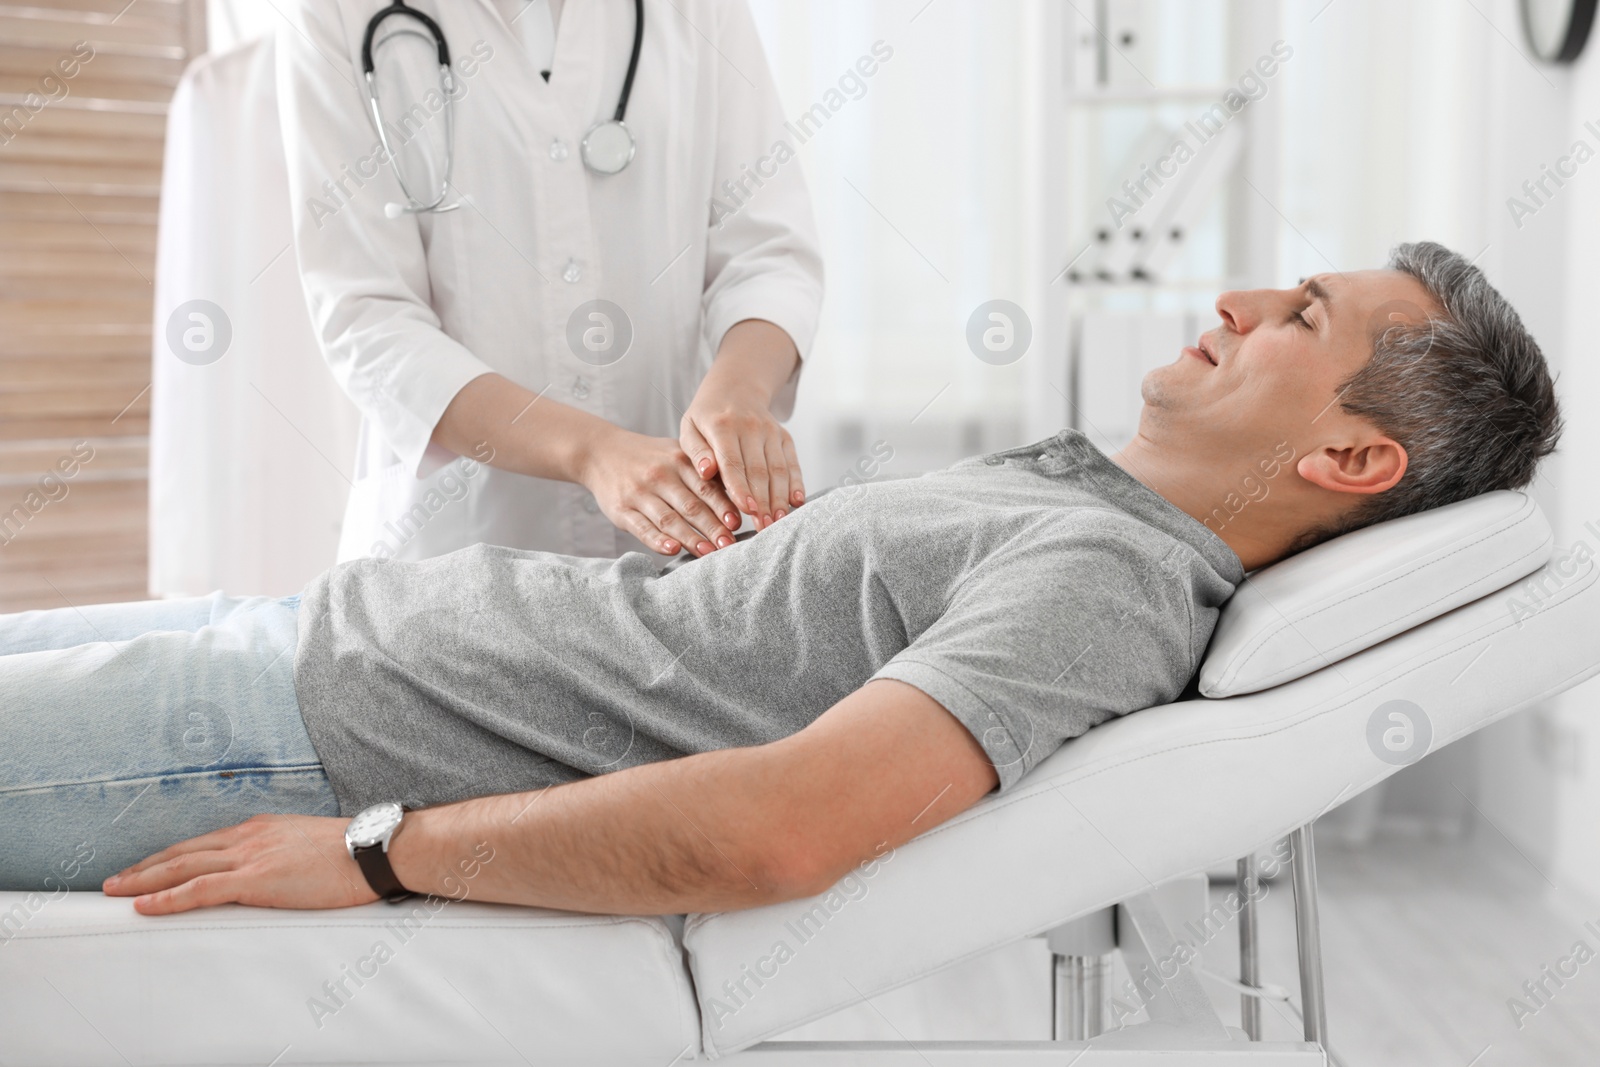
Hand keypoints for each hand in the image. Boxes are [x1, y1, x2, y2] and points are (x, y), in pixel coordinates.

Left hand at [101, 814, 377, 914]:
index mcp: (262, 828)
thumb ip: (282, 853)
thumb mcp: (308, 845)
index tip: (148, 867)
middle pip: (184, 851)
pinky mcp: (257, 878)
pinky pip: (200, 889)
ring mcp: (251, 855)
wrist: (375, 850)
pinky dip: (168, 897)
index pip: (204, 843)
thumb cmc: (353, 852)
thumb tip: (274, 870)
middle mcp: (249, 836)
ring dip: (144, 880)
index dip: (171, 855)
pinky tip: (145, 905)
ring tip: (115, 891)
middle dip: (146, 866)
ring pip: (183, 867)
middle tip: (114, 879)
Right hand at [579, 428, 739, 555]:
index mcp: (678, 461)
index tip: (739, 524)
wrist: (599, 451)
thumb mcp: (676, 454)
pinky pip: (642, 527)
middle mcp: (660, 476)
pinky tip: (672, 550)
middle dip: (713, 528)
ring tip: (708, 553)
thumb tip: (738, 498)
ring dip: (690, 538)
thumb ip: (702, 473)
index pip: (706, 487)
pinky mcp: (620, 509)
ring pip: (669, 519)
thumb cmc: (649, 458)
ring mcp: (639, 493)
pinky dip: (658, 540)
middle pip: (691, 506)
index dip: (724, 507)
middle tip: (730, 546)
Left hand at [680, 382, 804, 530]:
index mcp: (723, 425)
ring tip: (777, 522)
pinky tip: (796, 503)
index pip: (733, 461)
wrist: (735, 389)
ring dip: (780, 498)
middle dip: (763, 502)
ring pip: (778, 469)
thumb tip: (706, 472)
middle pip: (759, 470)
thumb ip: (696, 452)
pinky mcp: (784, 437)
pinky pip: (792, 463)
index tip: (747, 510)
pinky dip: (796, 483)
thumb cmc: (706, 417)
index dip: (741, 487)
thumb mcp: (690, 428)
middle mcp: (751, 427)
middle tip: (763, 528)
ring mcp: (770, 431)